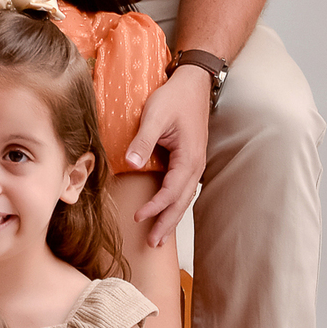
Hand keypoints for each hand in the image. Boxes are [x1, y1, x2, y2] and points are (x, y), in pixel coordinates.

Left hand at [124, 66, 211, 245]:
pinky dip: (174, 204)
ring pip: (184, 198)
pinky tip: (166, 212)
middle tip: (152, 243)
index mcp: (189, 157)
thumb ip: (143, 141)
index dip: (155, 206)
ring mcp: (194, 163)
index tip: (138, 217)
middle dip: (167, 222)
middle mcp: (195, 164)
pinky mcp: (189, 160)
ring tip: (159, 237)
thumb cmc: (174, 97)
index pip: (172, 190)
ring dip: (171, 217)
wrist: (193, 84)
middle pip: (181, 202)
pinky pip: (182, 189)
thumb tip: (131, 163)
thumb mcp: (155, 115)